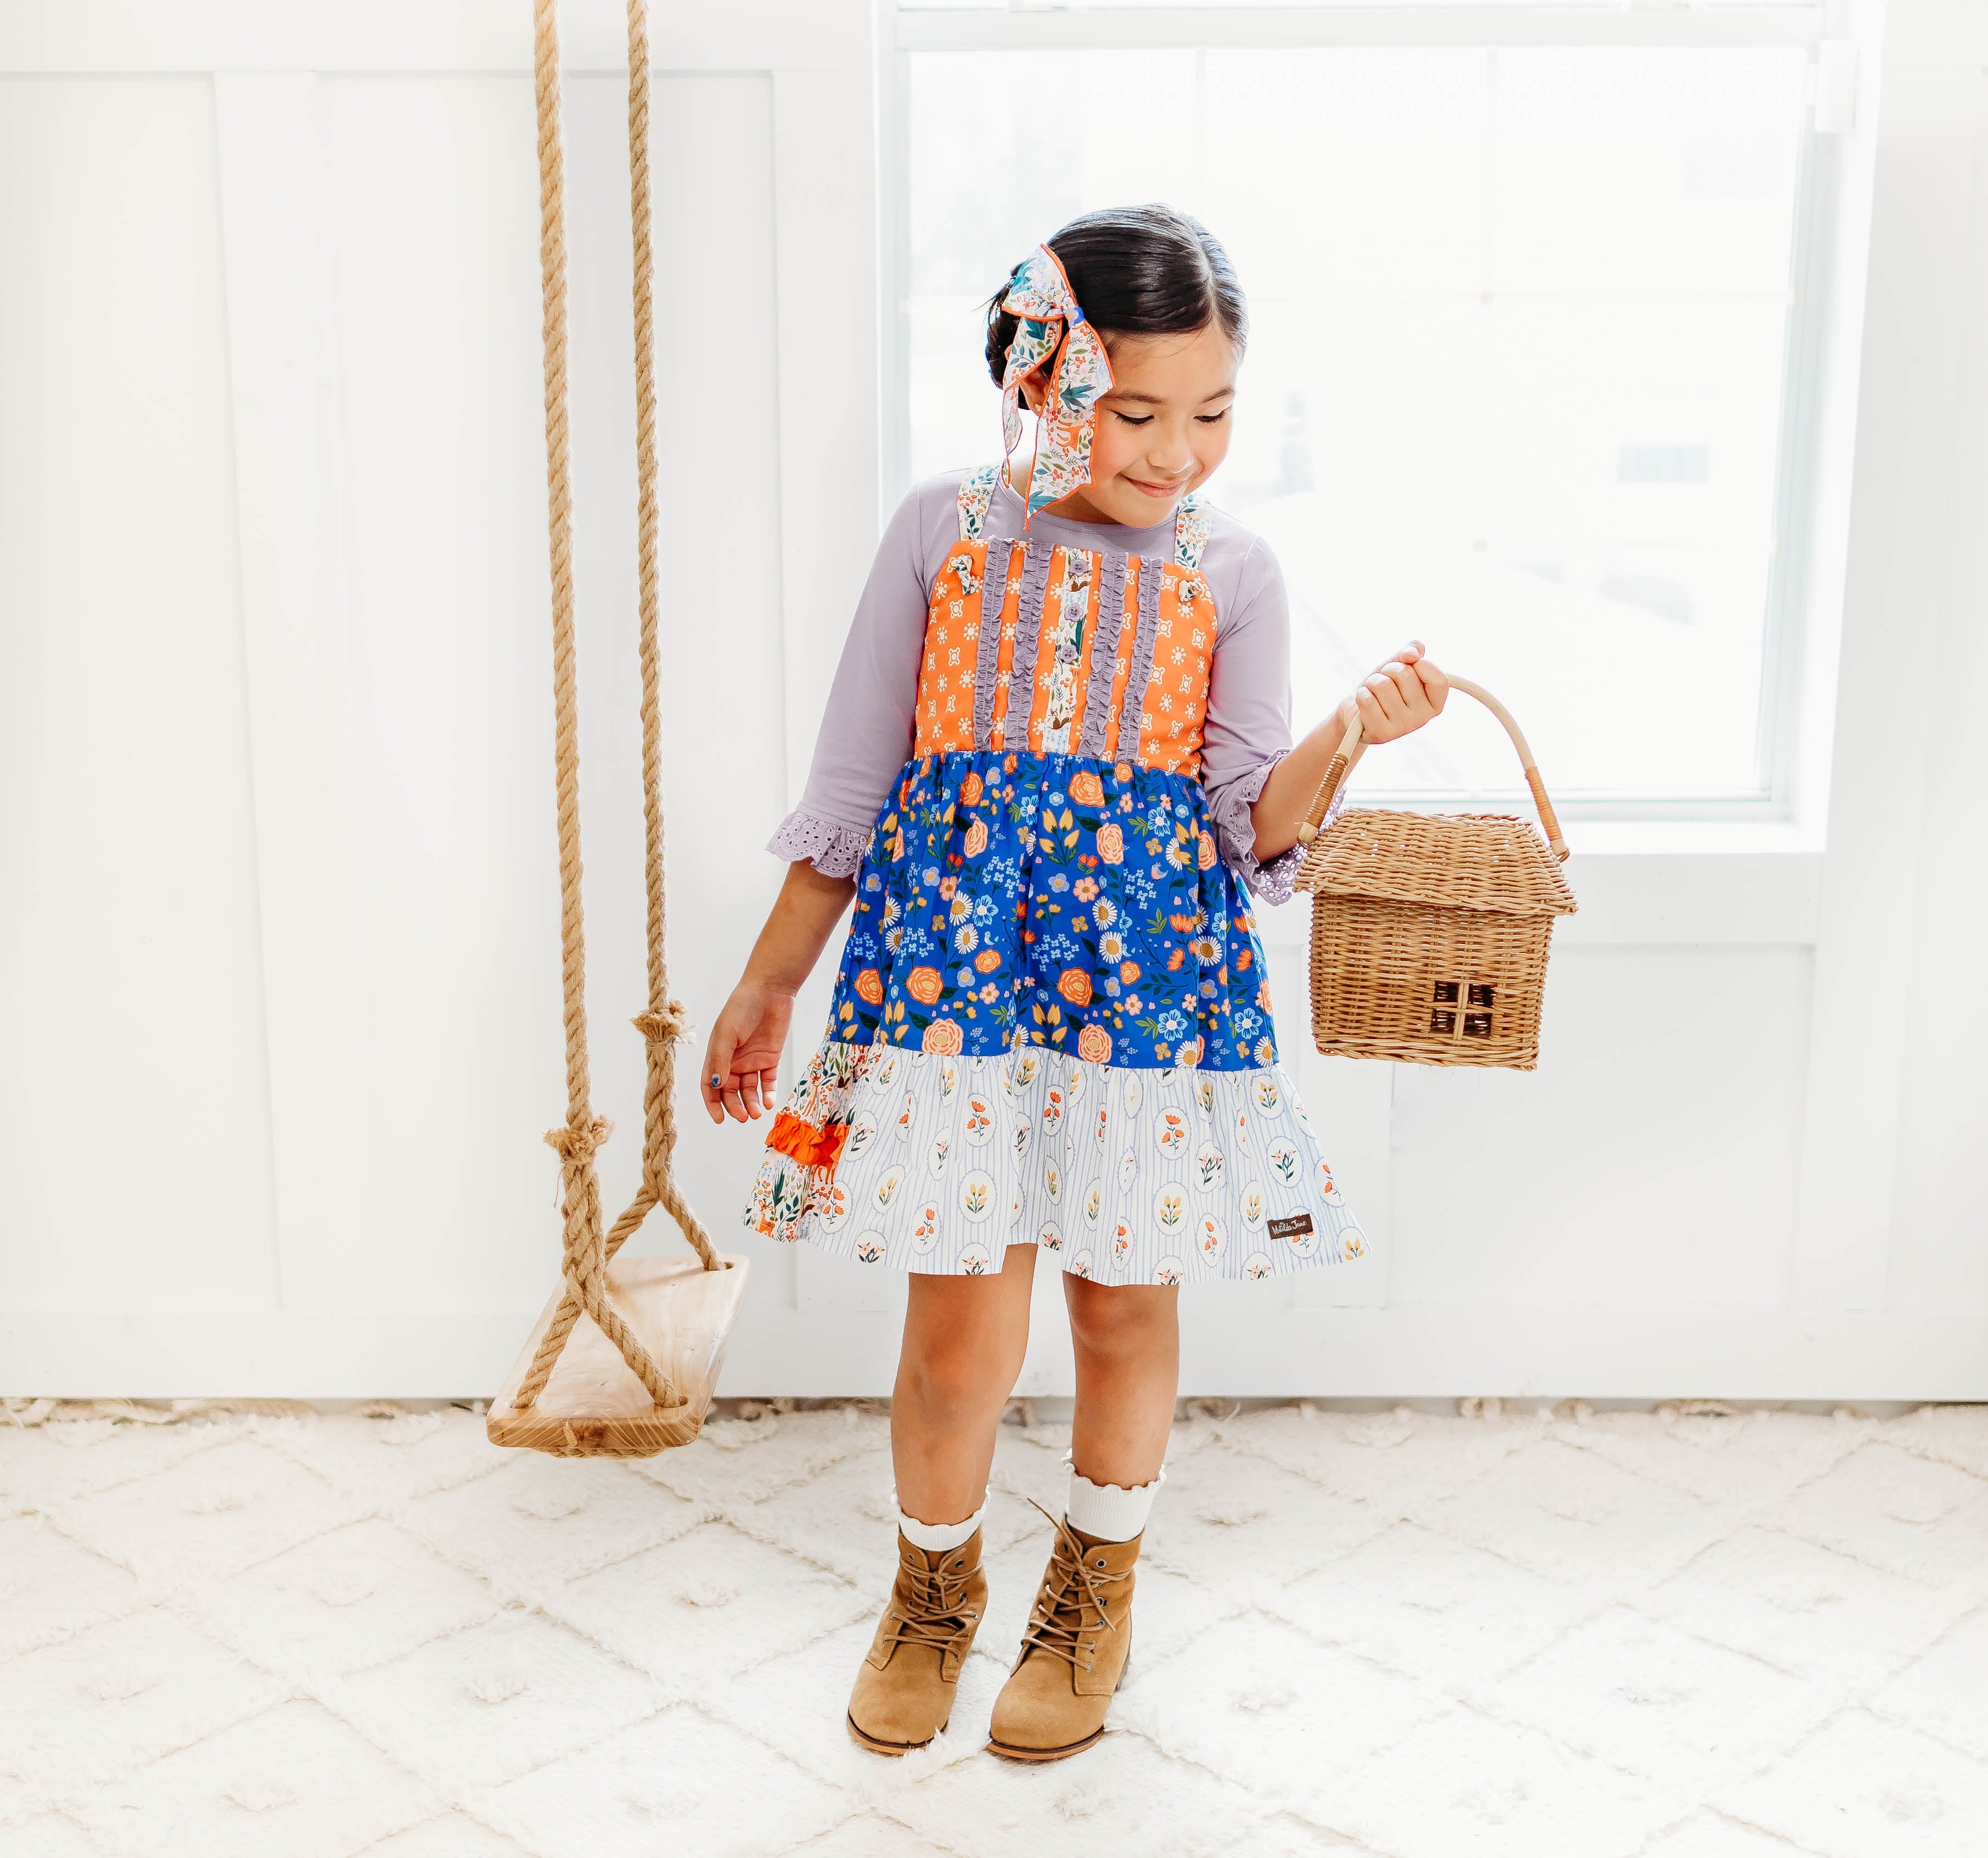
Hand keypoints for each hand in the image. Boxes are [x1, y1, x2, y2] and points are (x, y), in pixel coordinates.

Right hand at [700, 983, 791, 1123]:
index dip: (713, 1103)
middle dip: (735, 1106)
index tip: (720, 1119)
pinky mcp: (770, 1058)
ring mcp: (752, 1061)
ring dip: (752, 1103)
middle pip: (731, 1091)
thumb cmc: (742, 1007)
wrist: (770, 990)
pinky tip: (769, 1102)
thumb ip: (721, 1060)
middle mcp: (733, 1061)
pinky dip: (768, 1093)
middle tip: (744, 1117)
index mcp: (717, 1055)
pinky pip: (768, 1081)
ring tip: (757, 1113)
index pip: (711, 1085)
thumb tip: (717, 1086)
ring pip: (749, 1090)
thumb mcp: (727, 1033)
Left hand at [1339, 640, 1447, 745]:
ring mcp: (1404, 727)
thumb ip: (1413, 649)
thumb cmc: (1384, 685)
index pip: (1438, 678)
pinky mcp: (1382, 733)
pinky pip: (1367, 700)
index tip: (1408, 665)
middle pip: (1405, 674)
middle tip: (1384, 681)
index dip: (1420, 664)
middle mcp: (1423, 718)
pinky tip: (1365, 703)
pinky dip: (1361, 694)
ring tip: (1373, 692)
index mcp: (1435, 703)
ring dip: (1372, 681)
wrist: (1357, 709)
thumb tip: (1410, 653)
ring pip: (1382, 685)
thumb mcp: (1400, 663)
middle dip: (1388, 669)